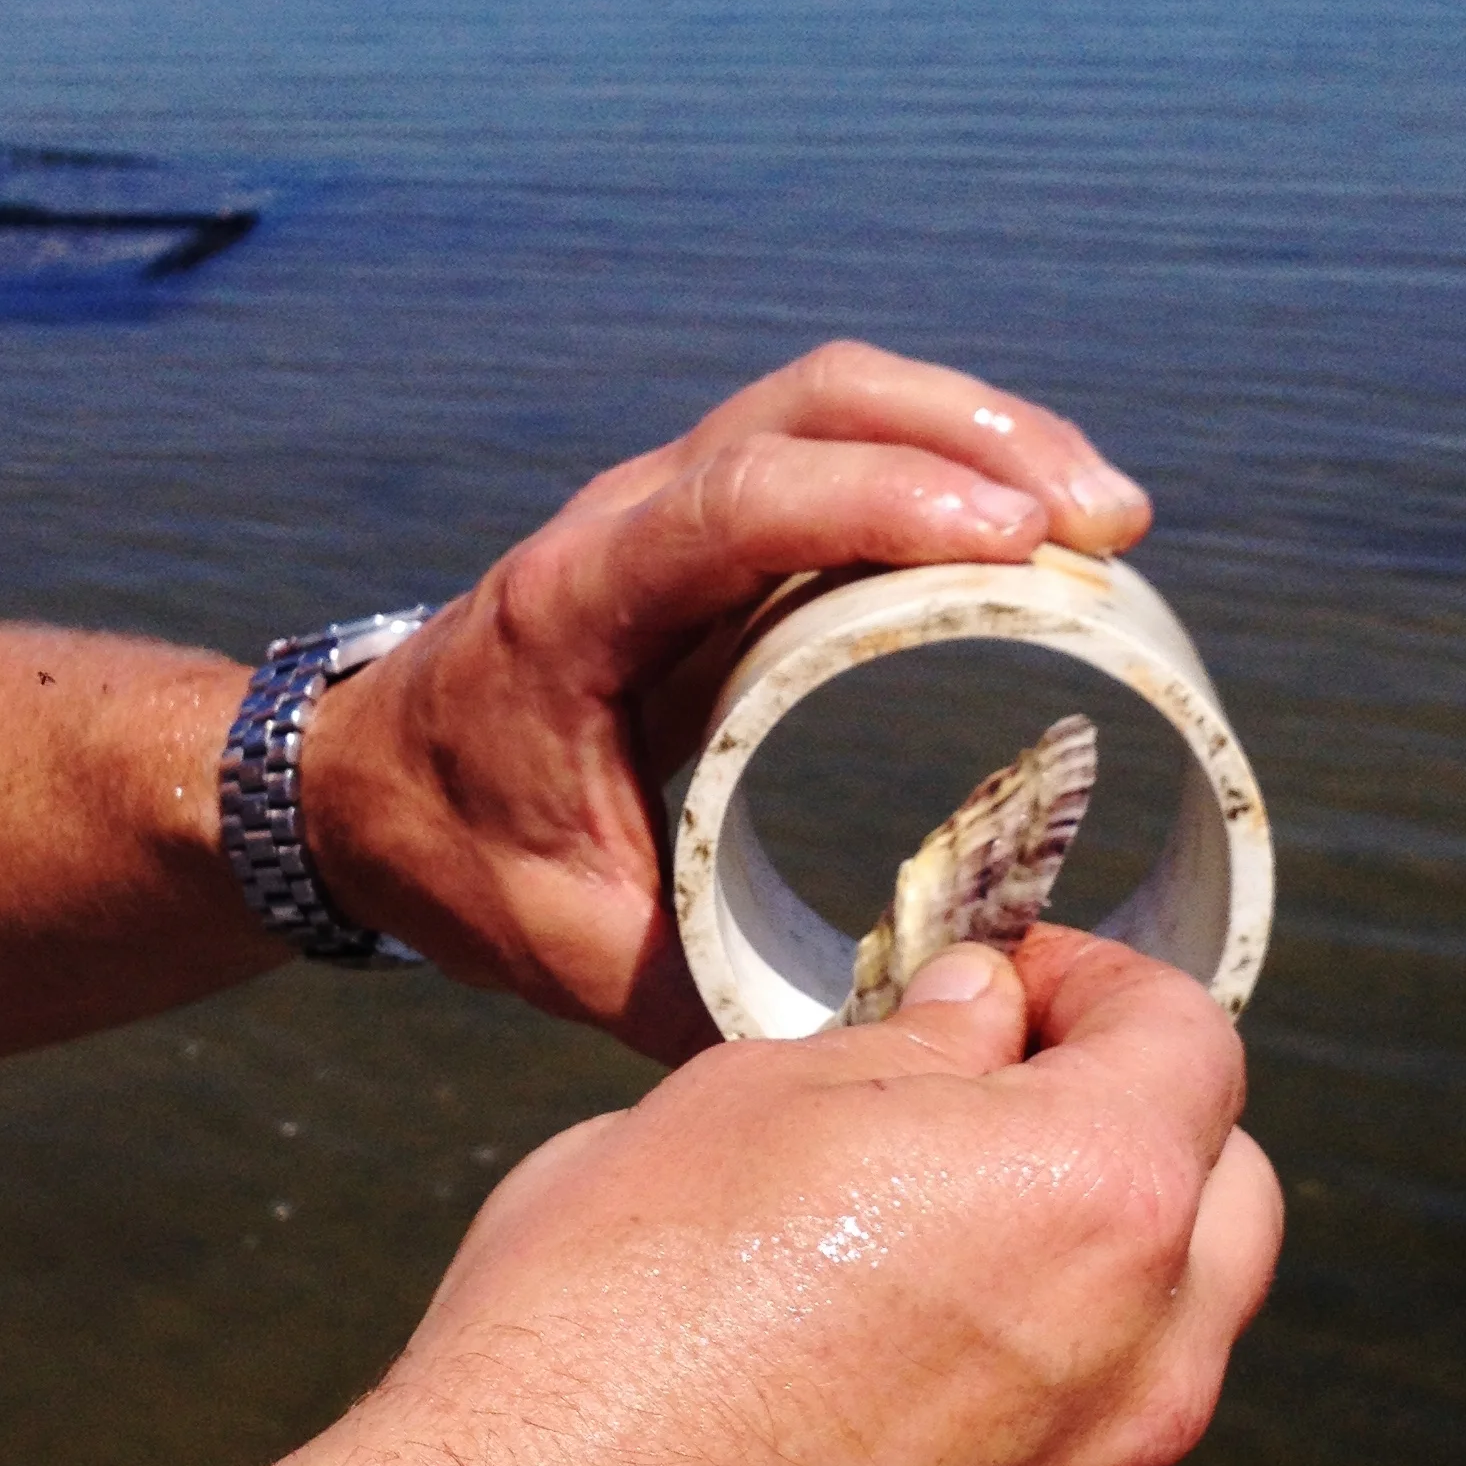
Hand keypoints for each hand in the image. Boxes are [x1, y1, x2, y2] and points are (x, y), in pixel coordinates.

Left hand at [298, 343, 1152, 1055]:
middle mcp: (623, 521)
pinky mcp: (711, 516)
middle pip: (814, 407)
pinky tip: (1035, 523)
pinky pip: (836, 444)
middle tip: (1108, 522)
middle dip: (974, 438)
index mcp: (575, 608)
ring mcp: (670, 501)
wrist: (357, 790)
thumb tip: (879, 1061)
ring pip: (836, 403)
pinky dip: (945, 459)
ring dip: (979, 432)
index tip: (1013, 539)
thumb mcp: (574, 955)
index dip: (879, 503)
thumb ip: (711, 1002)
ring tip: (1106, 517)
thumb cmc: (460, 864)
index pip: (734, 509)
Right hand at [318, 925, 1283, 1465]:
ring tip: (898, 1292)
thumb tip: (978, 1021)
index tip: (1012, 990)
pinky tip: (849, 1448)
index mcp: (1093, 1197)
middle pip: (1223, 1209)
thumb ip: (907, 1053)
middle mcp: (1143, 1372)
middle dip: (1134, 1139)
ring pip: (1149, 1371)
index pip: (1191, 1043)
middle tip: (989, 1118)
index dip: (1099, 989)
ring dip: (1076, 1307)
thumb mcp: (738, 1102)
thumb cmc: (599, 1323)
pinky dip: (1004, 1456)